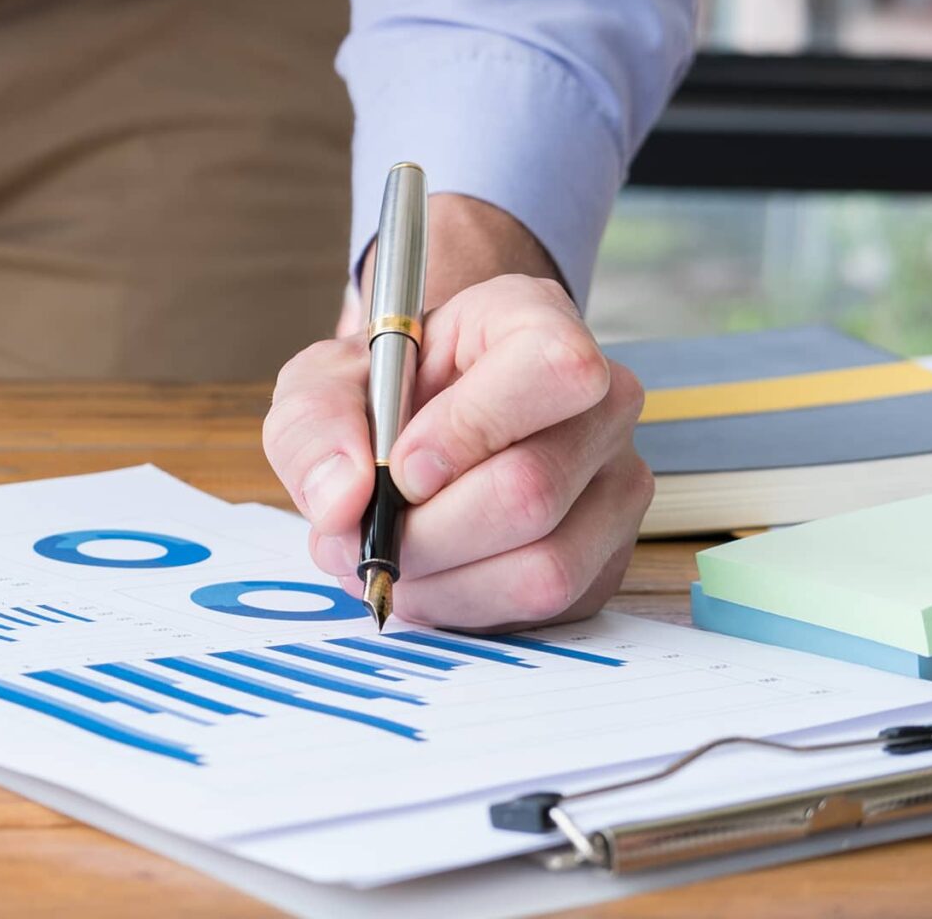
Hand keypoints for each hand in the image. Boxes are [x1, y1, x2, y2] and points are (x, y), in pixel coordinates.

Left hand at [263, 270, 652, 631]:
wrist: (430, 420)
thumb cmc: (390, 393)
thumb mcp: (327, 383)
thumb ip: (315, 425)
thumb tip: (344, 501)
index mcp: (541, 323)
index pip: (551, 370)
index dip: (468, 429)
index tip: (401, 466)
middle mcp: (603, 402)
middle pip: (532, 491)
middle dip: (426, 532)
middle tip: (369, 533)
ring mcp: (617, 483)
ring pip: (543, 567)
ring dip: (441, 580)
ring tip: (390, 556)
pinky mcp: (608, 555)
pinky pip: (544, 608)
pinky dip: (467, 605)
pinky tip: (432, 575)